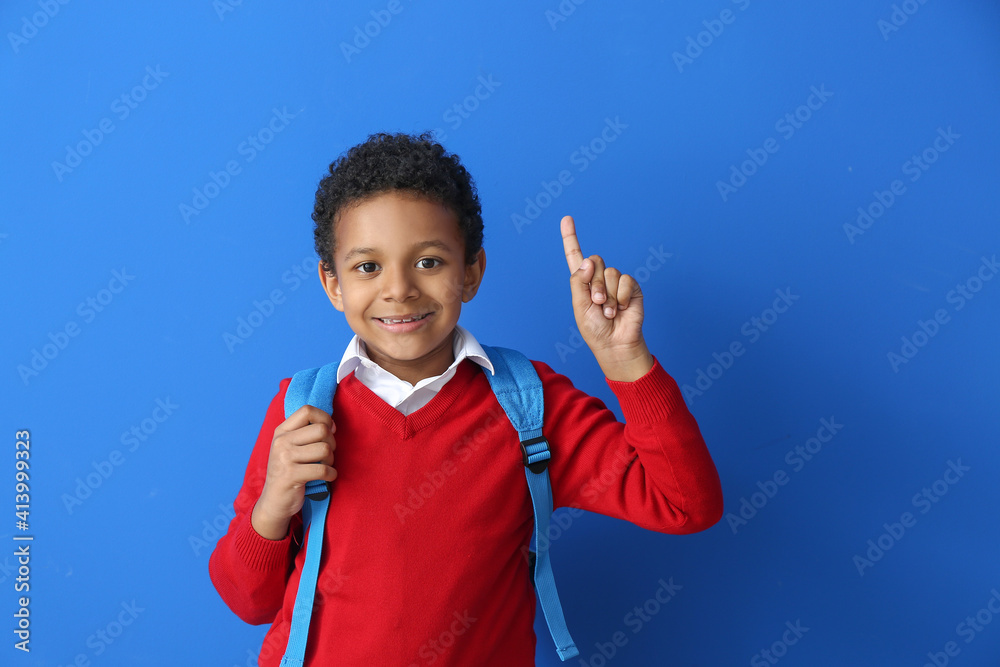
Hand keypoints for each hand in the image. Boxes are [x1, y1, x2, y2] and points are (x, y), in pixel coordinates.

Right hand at [252, 405, 337, 539]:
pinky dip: (331, 474)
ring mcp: (284, 458)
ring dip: (331, 460)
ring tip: (325, 466)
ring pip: (324, 449)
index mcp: (281, 431)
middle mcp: (281, 442)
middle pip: (321, 429)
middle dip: (332, 442)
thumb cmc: (289, 471)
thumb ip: (305, 432)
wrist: (274, 502)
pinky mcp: (291, 476)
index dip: (324, 418)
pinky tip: (327, 477)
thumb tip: (332, 424)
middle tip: (328, 454)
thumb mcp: (290, 447)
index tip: (330, 431)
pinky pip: (323, 469)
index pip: (307, 410)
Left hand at [561, 215, 652, 380]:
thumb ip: (579, 281)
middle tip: (597, 303)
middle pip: (595, 261)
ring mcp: (616, 282)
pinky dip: (621, 296)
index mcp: (583, 282)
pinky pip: (626, 280)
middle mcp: (599, 278)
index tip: (566, 218)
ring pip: (610, 272)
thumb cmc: (595, 329)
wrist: (615, 344)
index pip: (575, 255)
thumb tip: (589, 260)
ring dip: (608, 295)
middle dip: (595, 284)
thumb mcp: (579, 306)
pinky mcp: (632, 288)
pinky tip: (622, 309)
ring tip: (609, 311)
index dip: (571, 237)